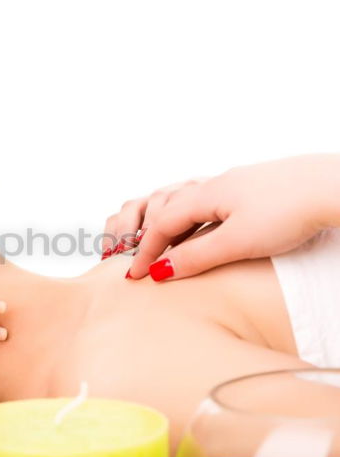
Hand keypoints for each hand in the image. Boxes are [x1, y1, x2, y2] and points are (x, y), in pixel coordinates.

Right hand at [105, 155, 339, 279]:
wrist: (334, 186)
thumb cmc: (289, 212)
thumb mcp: (236, 242)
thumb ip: (195, 257)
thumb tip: (160, 270)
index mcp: (205, 194)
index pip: (161, 224)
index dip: (146, 251)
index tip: (135, 274)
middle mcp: (217, 184)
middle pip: (172, 211)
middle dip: (154, 237)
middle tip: (145, 262)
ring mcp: (238, 183)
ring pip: (194, 205)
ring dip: (176, 228)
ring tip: (172, 249)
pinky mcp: (257, 187)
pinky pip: (214, 204)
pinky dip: (199, 222)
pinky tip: (211, 231)